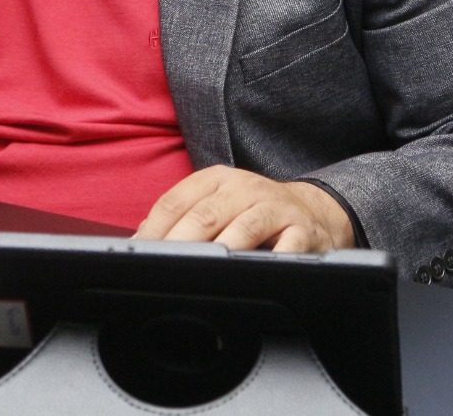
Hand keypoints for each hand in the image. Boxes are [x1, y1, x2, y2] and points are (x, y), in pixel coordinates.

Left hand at [132, 165, 354, 252]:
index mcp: (216, 179)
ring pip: (244, 228)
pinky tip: (255, 273)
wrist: (314, 211)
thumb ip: (182, 219)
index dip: (154, 228)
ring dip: (222, 249)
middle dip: (179, 242)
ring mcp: (274, 208)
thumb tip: (141, 242)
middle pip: (204, 214)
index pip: (176, 200)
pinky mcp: (302, 231)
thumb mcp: (217, 203)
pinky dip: (271, 260)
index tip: (138, 253)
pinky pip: (287, 247)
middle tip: (161, 266)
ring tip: (202, 269)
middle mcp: (244, 188)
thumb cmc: (253, 211)